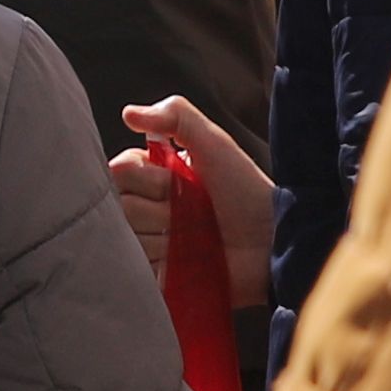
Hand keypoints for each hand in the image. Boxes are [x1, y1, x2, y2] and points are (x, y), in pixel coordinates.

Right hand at [113, 94, 272, 313]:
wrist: (272, 240)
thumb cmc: (246, 189)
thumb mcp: (214, 142)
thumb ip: (175, 115)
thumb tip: (129, 113)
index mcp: (153, 177)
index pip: (117, 172)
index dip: (145, 178)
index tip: (175, 179)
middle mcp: (147, 209)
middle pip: (120, 207)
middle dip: (157, 210)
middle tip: (191, 212)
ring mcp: (152, 245)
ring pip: (129, 239)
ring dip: (164, 240)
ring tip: (196, 239)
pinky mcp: (160, 277)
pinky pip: (139, 270)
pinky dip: (159, 267)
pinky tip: (185, 262)